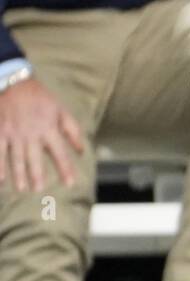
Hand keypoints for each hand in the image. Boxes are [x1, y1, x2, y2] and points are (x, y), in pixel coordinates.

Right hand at [0, 76, 84, 191]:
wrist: (12, 80)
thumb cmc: (39, 97)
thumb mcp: (60, 110)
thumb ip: (72, 130)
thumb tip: (82, 150)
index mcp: (48, 129)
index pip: (59, 154)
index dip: (65, 169)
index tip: (70, 183)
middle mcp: (31, 133)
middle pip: (35, 159)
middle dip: (37, 176)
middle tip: (39, 190)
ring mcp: (13, 132)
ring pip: (16, 157)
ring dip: (19, 174)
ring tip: (22, 188)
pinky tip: (0, 179)